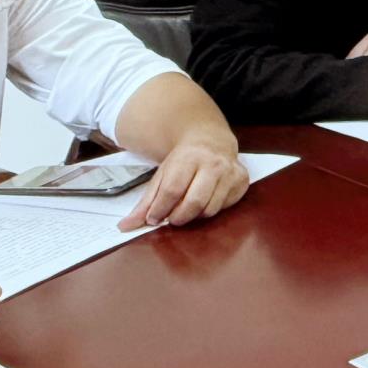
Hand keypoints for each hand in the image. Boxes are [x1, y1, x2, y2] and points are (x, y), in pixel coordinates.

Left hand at [119, 135, 248, 231]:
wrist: (212, 141)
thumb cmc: (183, 161)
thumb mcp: (162, 175)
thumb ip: (146, 202)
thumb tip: (125, 226)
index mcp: (189, 158)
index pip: (172, 190)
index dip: (160, 209)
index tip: (154, 218)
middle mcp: (213, 163)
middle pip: (194, 201)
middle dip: (178, 217)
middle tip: (172, 218)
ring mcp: (230, 171)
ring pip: (210, 208)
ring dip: (195, 215)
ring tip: (187, 209)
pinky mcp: (242, 180)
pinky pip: (225, 207)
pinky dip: (211, 209)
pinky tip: (205, 201)